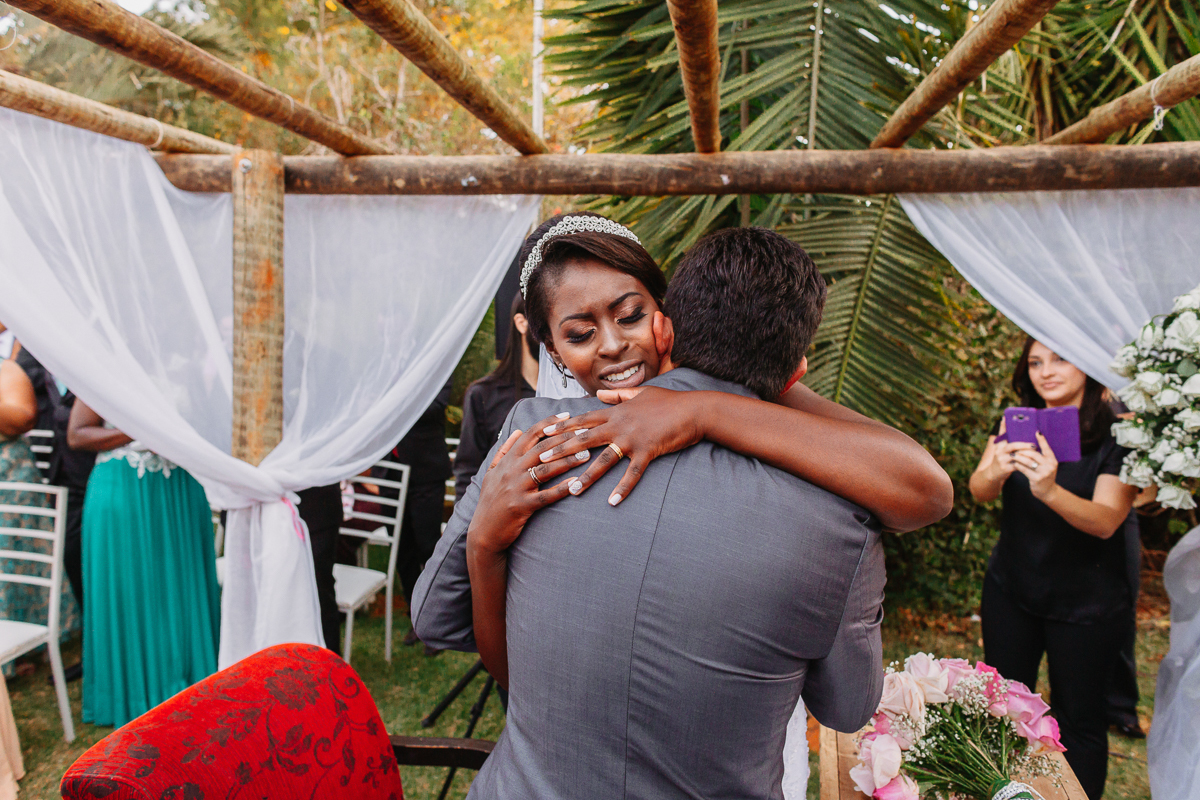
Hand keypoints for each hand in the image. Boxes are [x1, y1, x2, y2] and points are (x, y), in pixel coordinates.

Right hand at [468, 414, 594, 554]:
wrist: (483, 532)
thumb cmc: (490, 501)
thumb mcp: (492, 472)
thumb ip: (504, 451)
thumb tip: (518, 431)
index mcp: (507, 461)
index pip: (530, 435)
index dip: (549, 423)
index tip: (567, 416)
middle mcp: (511, 470)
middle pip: (542, 448)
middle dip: (564, 439)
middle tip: (585, 433)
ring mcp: (516, 488)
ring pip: (546, 469)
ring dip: (568, 461)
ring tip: (586, 455)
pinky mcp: (522, 506)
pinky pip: (545, 496)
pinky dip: (561, 489)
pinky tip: (576, 483)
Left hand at [536, 386, 706, 505]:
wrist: (694, 410)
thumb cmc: (669, 402)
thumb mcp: (641, 393)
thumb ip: (618, 396)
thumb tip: (598, 395)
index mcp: (616, 412)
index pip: (583, 420)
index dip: (562, 427)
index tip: (543, 434)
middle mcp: (619, 425)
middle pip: (583, 439)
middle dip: (561, 451)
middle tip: (541, 462)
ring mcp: (632, 438)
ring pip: (604, 459)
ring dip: (587, 476)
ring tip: (573, 491)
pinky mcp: (648, 451)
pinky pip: (632, 473)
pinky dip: (623, 488)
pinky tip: (612, 502)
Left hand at [1011, 432, 1058, 500]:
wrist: (1047, 491)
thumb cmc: (1044, 474)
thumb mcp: (1047, 465)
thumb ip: (1042, 456)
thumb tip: (1031, 444)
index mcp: (1052, 460)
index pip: (1047, 448)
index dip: (1042, 440)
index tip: (1037, 432)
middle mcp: (1050, 465)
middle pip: (1034, 454)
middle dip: (1023, 450)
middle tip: (1015, 448)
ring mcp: (1043, 473)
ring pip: (1028, 461)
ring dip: (1018, 457)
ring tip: (1012, 455)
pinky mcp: (1036, 479)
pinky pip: (1024, 469)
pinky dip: (1018, 465)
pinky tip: (1014, 463)